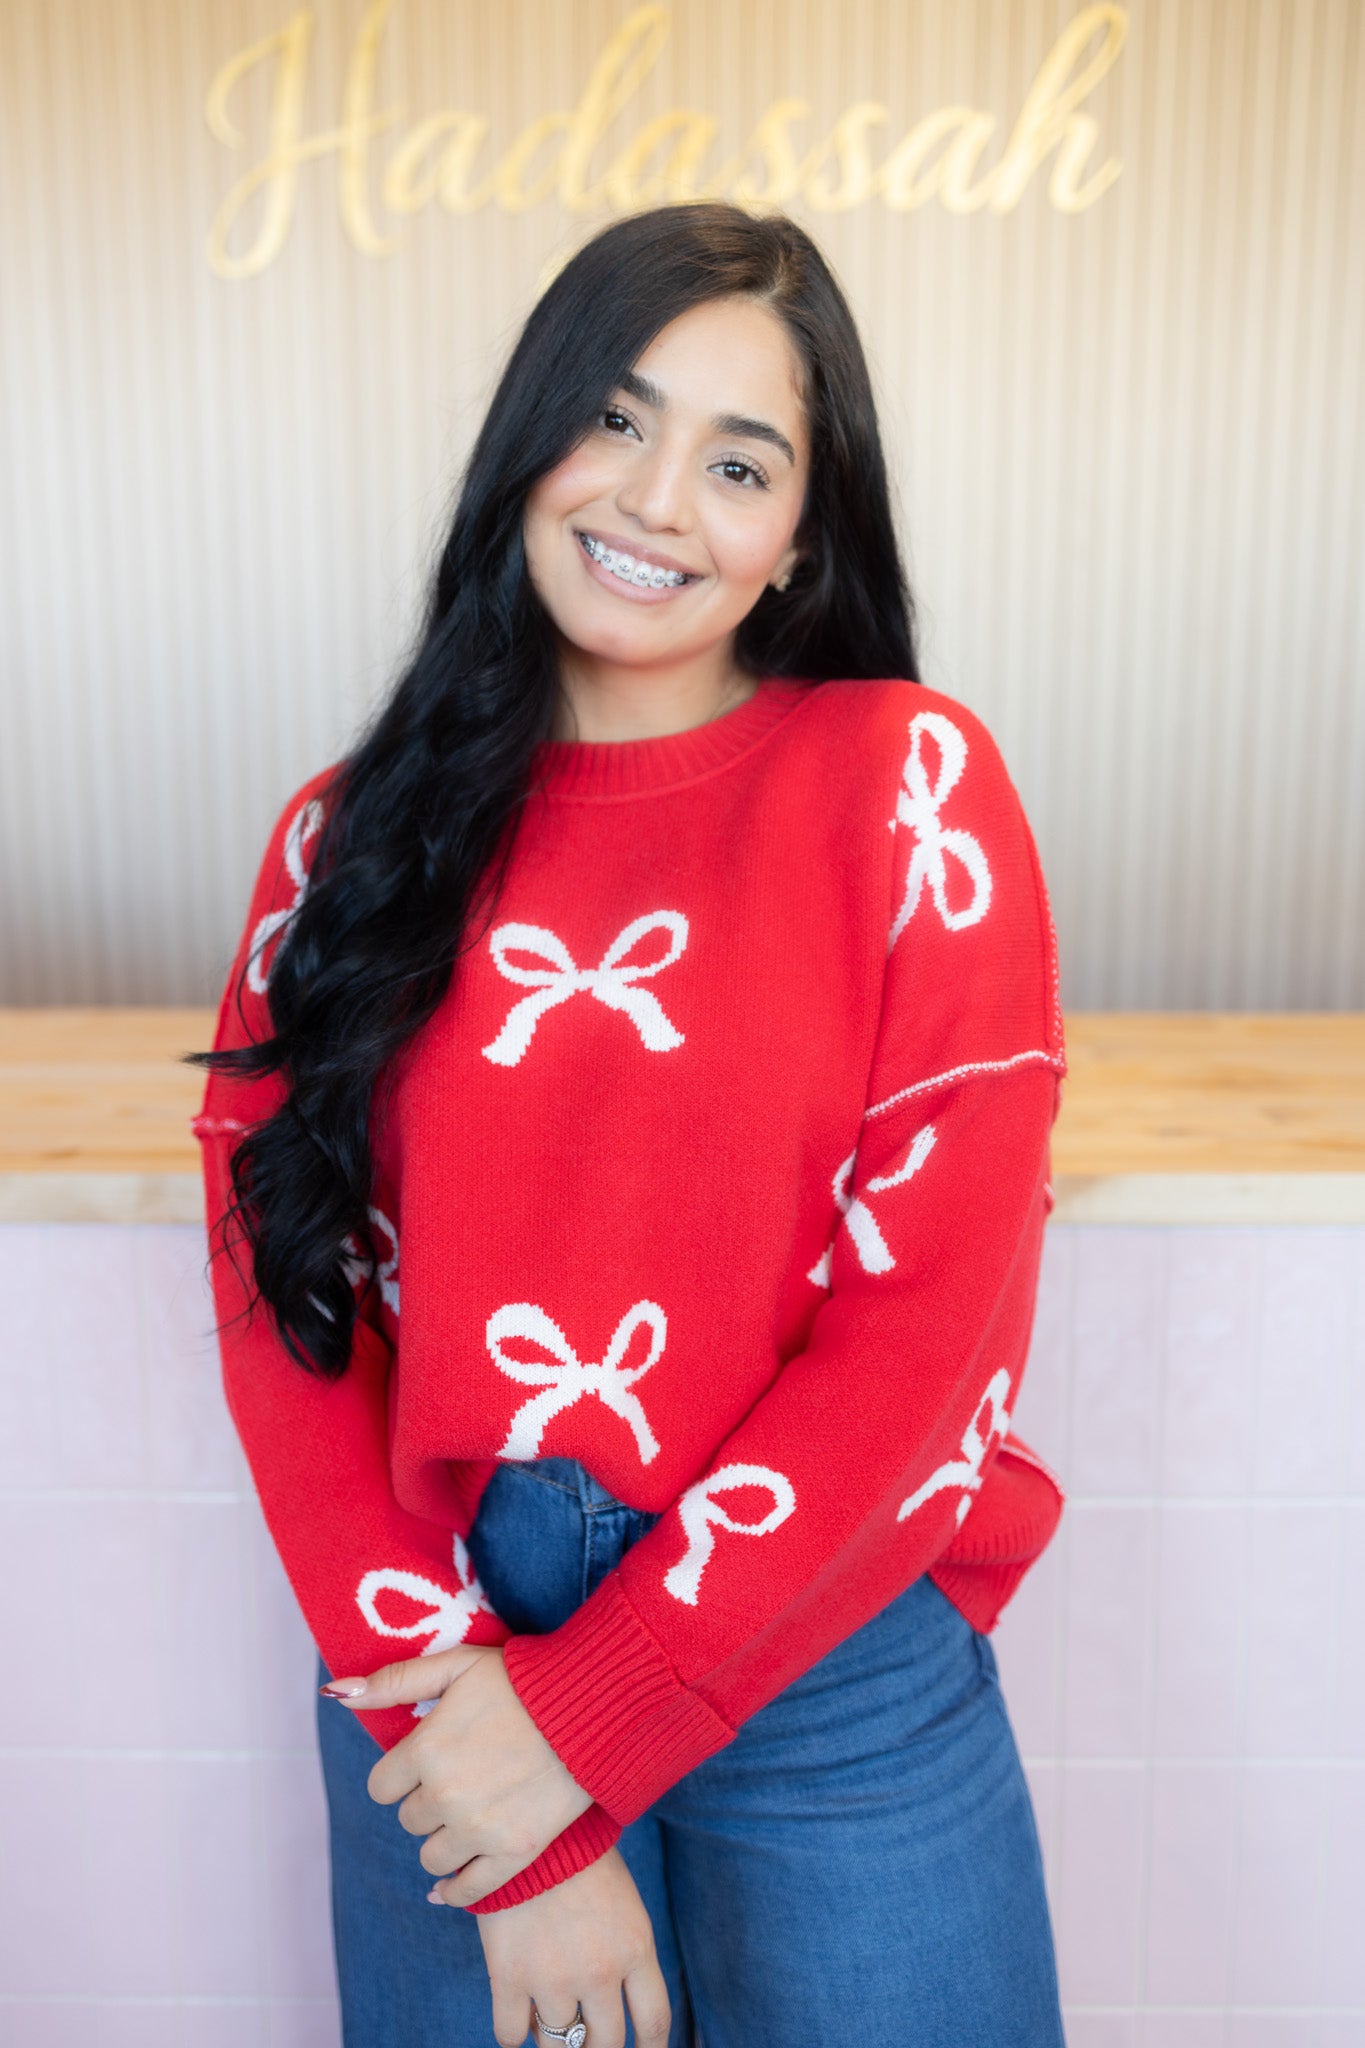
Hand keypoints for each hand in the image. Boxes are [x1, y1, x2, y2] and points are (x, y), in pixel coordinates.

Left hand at [322, 1644, 593, 1904]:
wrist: (592, 1708)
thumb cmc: (521, 1681)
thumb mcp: (456, 1665)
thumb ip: (395, 1680)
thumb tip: (335, 1692)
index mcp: (426, 1749)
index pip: (381, 1787)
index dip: (401, 1774)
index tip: (425, 1763)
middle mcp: (445, 1795)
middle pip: (408, 1820)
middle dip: (426, 1801)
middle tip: (459, 1778)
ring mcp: (479, 1828)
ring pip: (431, 1857)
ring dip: (443, 1839)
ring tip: (468, 1814)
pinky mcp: (514, 1853)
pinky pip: (466, 1890)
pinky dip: (456, 1889)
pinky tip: (457, 1877)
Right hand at [474, 1847, 670, 2047]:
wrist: (532, 1825)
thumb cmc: (582, 1859)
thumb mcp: (625, 1906)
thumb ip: (629, 1957)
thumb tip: (632, 2009)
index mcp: (636, 1949)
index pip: (655, 2022)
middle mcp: (599, 1972)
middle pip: (605, 2044)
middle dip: (595, 2046)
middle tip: (585, 2038)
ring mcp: (553, 1978)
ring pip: (557, 2044)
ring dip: (553, 2037)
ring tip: (548, 2014)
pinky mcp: (509, 1975)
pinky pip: (510, 2035)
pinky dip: (513, 2031)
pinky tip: (516, 2012)